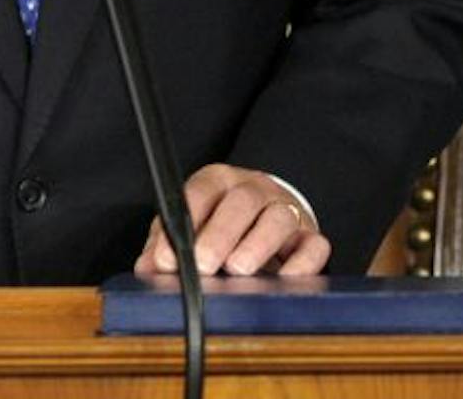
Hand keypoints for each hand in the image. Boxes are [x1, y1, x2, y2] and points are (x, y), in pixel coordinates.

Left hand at [134, 164, 330, 277]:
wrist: (266, 213)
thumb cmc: (220, 223)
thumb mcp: (189, 225)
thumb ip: (165, 243)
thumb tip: (147, 269)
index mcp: (219, 181)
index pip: (201, 190)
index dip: (185, 221)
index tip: (168, 257)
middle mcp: (254, 189)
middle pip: (242, 201)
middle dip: (220, 233)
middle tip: (204, 264)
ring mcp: (285, 211)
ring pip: (279, 218)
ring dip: (257, 244)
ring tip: (237, 269)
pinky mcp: (309, 236)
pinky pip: (314, 246)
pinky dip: (302, 264)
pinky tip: (283, 280)